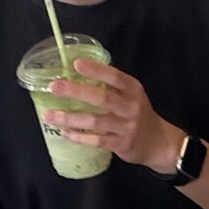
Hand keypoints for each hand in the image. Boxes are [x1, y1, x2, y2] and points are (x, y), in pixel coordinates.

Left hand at [46, 66, 181, 174]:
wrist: (159, 143)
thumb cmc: (138, 115)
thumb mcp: (132, 96)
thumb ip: (111, 86)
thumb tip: (79, 72)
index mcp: (133, 90)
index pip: (115, 76)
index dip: (96, 69)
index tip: (76, 63)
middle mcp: (131, 107)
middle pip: (102, 97)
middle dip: (76, 91)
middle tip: (54, 87)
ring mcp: (127, 127)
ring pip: (95, 121)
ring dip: (70, 118)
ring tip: (49, 115)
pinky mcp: (122, 144)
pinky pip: (96, 140)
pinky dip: (79, 137)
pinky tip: (64, 132)